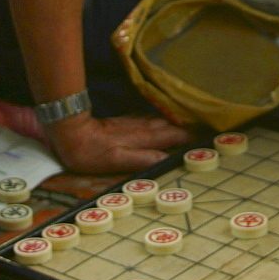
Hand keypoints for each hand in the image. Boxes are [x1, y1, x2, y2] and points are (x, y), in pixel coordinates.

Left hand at [47, 111, 192, 173]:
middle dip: (189, 128)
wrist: (70, 131)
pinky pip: (150, 118)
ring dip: (177, 122)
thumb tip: (167, 159)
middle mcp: (142, 128)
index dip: (190, 137)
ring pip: (161, 120)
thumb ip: (143, 159)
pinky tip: (163, 120)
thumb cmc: (91, 152)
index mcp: (143, 139)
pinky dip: (162, 119)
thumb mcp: (116, 161)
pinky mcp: (125, 121)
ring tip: (191, 124)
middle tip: (206, 130)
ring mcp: (134, 123)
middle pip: (171, 126)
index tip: (208, 138)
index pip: (173, 136)